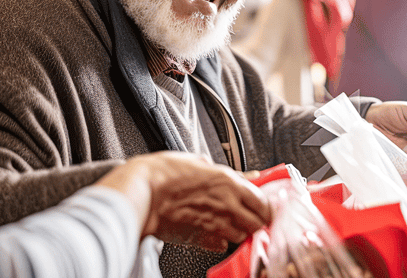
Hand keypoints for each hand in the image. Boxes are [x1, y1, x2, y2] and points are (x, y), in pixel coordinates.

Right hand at [95, 151, 271, 251]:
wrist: (141, 192)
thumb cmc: (164, 173)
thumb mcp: (199, 162)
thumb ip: (227, 172)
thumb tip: (247, 174)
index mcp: (229, 182)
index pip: (262, 200)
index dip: (265, 206)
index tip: (264, 206)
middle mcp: (227, 204)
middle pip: (257, 222)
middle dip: (256, 221)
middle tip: (252, 217)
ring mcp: (214, 223)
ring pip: (241, 235)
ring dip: (239, 231)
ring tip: (229, 222)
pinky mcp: (200, 238)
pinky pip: (220, 244)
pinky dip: (220, 240)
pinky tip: (213, 232)